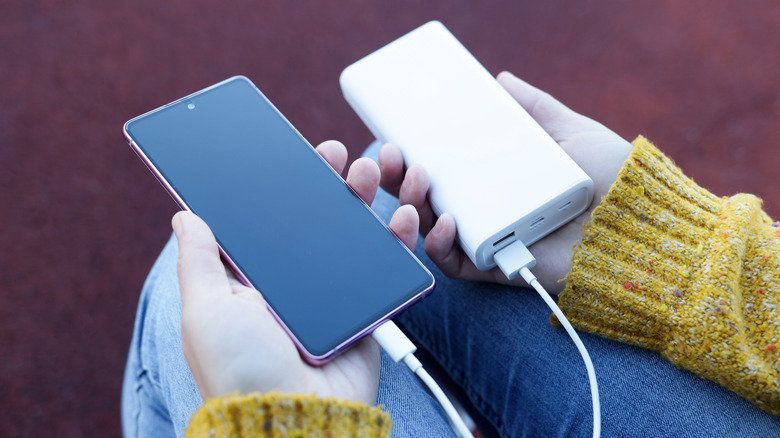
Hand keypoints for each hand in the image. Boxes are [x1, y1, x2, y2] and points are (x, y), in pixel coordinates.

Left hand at [174, 140, 420, 403]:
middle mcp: (290, 286)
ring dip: (361, 199)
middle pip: (311, 222)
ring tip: (368, 170)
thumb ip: (198, 260)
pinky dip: (396, 240)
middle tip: (333, 153)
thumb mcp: (205, 309)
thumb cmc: (239, 370)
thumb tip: (185, 215)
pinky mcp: (363, 311)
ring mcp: (329, 297)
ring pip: (349, 236)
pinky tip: (400, 216)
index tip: (288, 155)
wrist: (294, 418)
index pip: (266, 222)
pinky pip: (383, 268)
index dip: (277, 187)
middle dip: (324, 183)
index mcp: (250, 282)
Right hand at [379, 71, 631, 292]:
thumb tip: (501, 79)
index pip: (443, 165)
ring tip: (416, 178)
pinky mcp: (494, 268)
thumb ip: (535, 107)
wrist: (640, 226)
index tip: (394, 133)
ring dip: (410, 203)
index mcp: (496, 177)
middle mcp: (486, 208)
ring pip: (429, 227)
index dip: (412, 152)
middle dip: (396, 177)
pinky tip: (446, 219)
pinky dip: (439, 242)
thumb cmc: (612, 180)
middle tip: (390, 154)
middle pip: (425, 196)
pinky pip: (451, 262)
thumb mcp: (571, 132)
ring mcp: (488, 239)